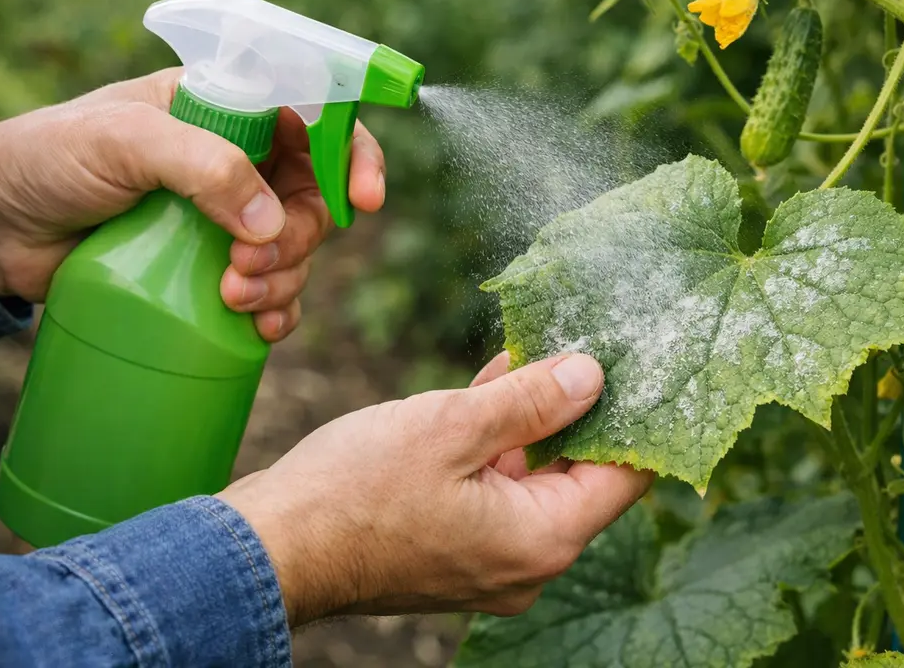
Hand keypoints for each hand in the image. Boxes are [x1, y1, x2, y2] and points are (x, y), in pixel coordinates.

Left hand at [0, 68, 385, 340]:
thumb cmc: (51, 158)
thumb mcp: (124, 142)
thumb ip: (202, 165)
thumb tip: (270, 222)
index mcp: (230, 106)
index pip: (318, 116)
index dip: (353, 154)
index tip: (365, 199)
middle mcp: (241, 159)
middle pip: (316, 196)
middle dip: (301, 237)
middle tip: (249, 266)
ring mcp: (229, 216)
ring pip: (298, 249)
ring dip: (284, 280)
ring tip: (234, 300)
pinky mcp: (212, 267)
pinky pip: (273, 290)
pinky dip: (278, 311)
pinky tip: (260, 328)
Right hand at [217, 352, 652, 625]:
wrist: (269, 548)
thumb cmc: (354, 491)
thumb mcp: (453, 427)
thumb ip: (532, 401)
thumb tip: (594, 374)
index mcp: (541, 540)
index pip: (624, 478)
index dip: (632, 416)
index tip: (635, 363)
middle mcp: (527, 562)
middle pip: (579, 476)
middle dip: (575, 408)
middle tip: (579, 341)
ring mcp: (490, 560)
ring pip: (533, 478)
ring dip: (531, 418)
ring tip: (532, 349)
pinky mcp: (456, 549)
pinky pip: (496, 491)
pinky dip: (497, 444)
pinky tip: (492, 383)